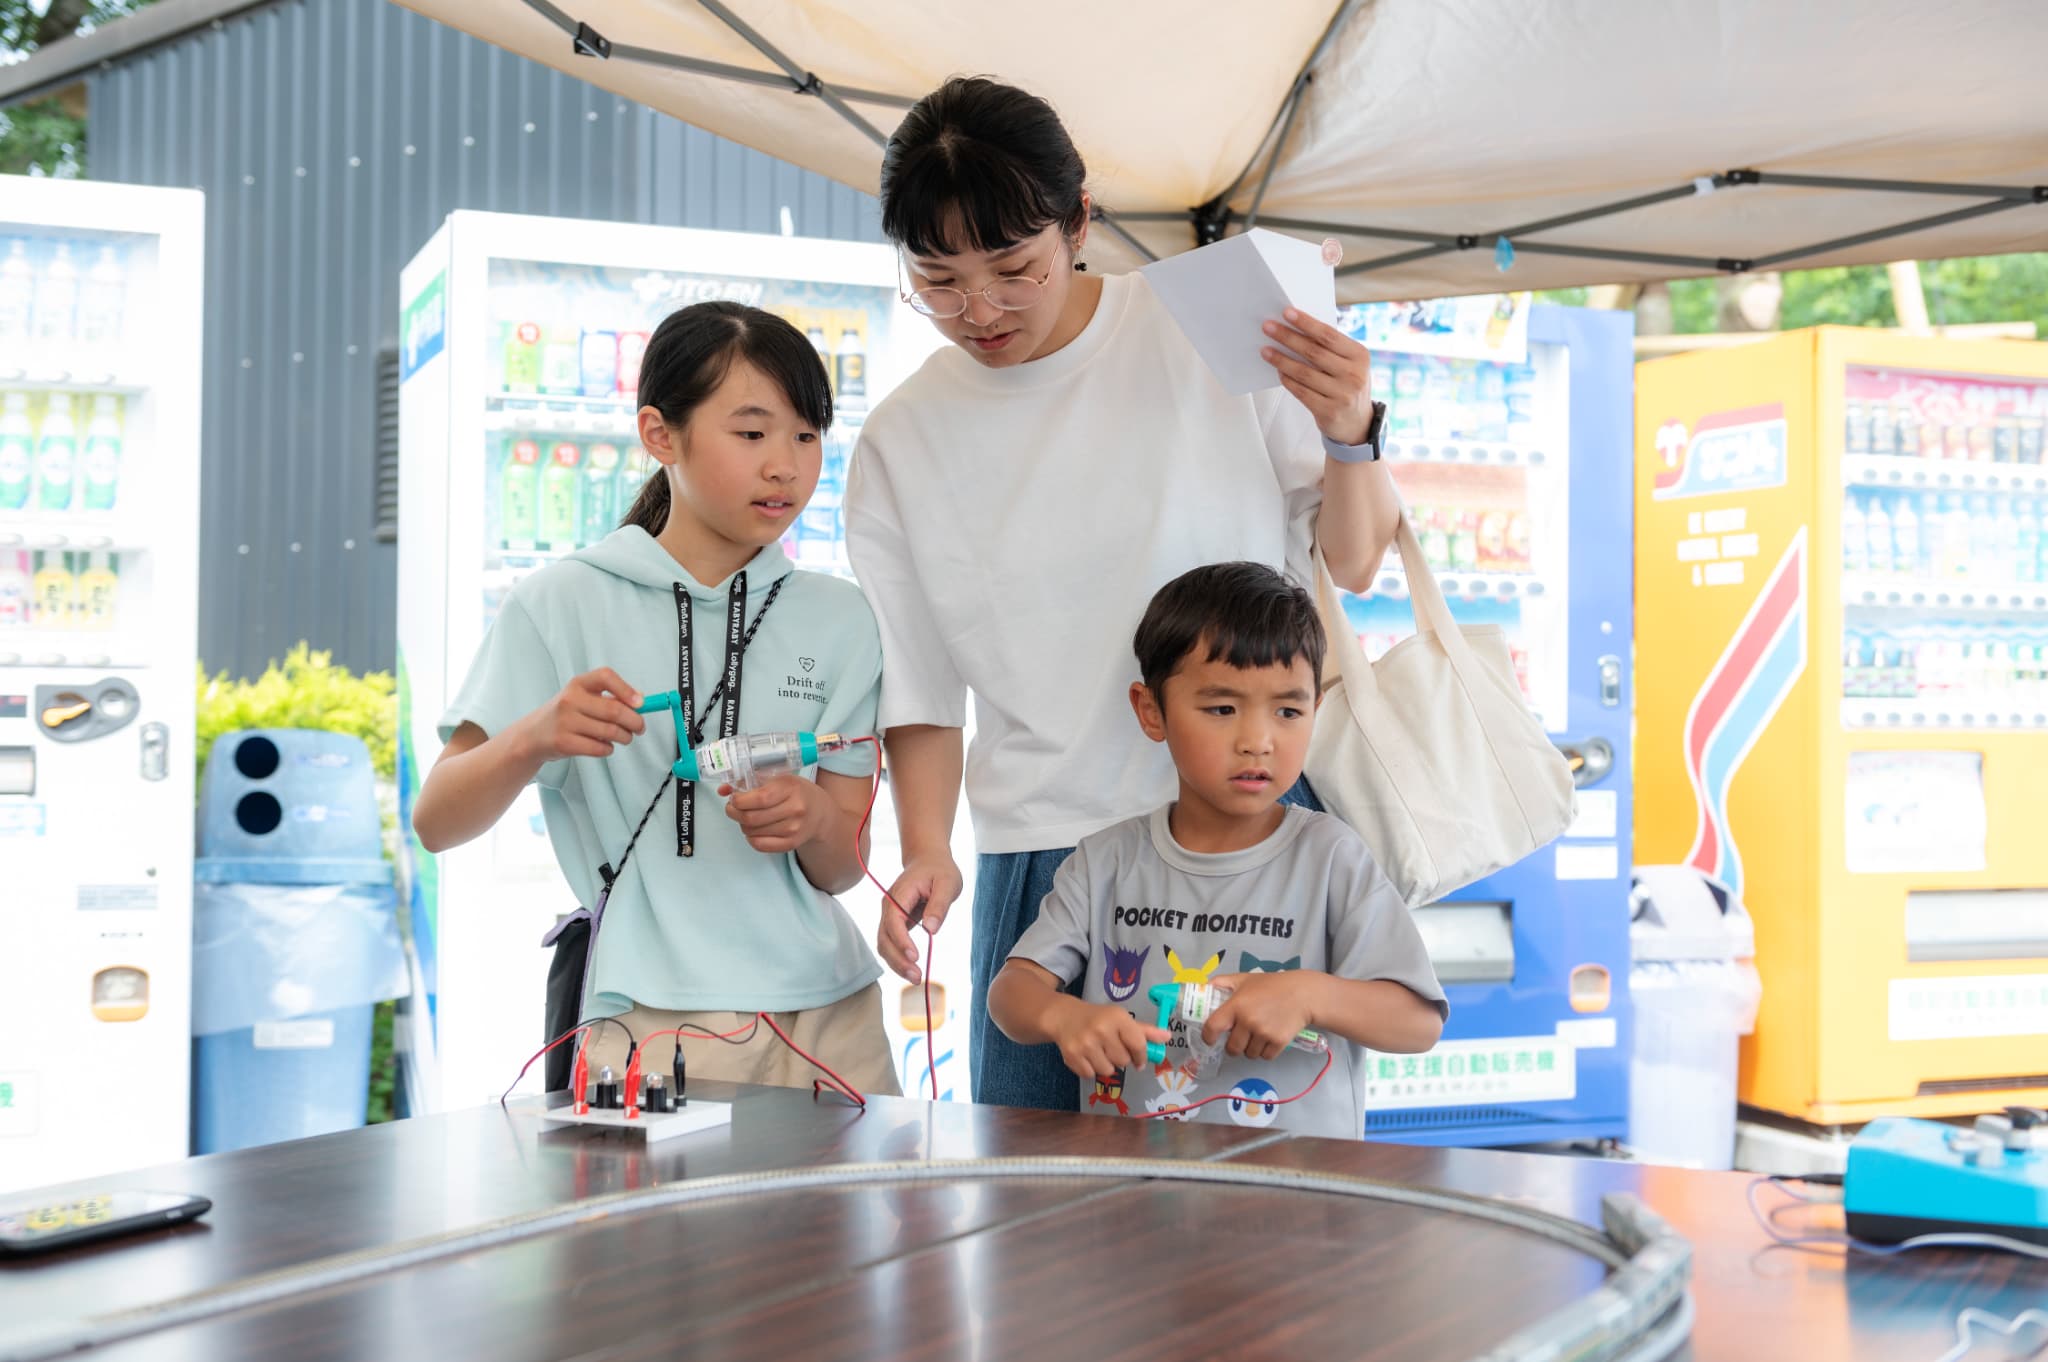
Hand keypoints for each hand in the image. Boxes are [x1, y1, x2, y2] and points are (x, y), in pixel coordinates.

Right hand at [514, 668, 643, 761]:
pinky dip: (609, 749)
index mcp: (578, 684)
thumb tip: (640, 699)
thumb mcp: (582, 698)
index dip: (626, 689)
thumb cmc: (566, 714)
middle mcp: (570, 700)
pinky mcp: (564, 743)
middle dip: (635, 721)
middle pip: (614, 710)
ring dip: (625, 737)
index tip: (640, 703)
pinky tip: (605, 746)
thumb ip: (610, 696)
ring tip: (624, 737)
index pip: (606, 676)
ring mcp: (565, 722)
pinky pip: (600, 748)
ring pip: (611, 732)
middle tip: (640, 728)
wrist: (533, 735)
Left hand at [719, 774, 830, 854]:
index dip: (739, 800)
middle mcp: (795, 809)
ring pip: (752, 832)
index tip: (733, 798)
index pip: (759, 798)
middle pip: (752, 818)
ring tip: (747, 817)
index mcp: (791, 788)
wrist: (820, 812)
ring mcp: (794, 829)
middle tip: (732, 808)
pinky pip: (759, 845)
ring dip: (742, 825)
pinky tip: (754, 829)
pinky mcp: (791, 844)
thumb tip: (722, 789)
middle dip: (734, 813)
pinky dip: (750, 837)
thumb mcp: (778, 779)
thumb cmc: (795, 792)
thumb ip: (750, 781)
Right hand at [877, 855, 961, 982]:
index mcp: (900, 894)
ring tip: (916, 978)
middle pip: (884, 938)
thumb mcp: (948, 883)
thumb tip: (931, 929)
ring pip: (884, 945)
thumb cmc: (940, 870)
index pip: (893, 921)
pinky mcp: (894, 924)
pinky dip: (898, 959)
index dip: (901, 941)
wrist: (928, 860)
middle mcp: (888, 906)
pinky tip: (911, 970)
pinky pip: (891, 945)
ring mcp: (889, 916)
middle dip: (898, 960)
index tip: (915, 957)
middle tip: (917, 977)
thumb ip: (939, 905)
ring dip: (896, 964)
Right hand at [1048, 1000, 1169, 1082]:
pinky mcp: (1072, 1056)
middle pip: (1123, 1061)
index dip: (1142, 1056)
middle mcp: (1101, 1030)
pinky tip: (1087, 1056)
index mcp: (1117, 1018)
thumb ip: (1144, 1030)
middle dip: (1121, 1058)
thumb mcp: (1121, 1019)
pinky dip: (1091, 1069)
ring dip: (1107, 1065)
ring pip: (1108, 1070)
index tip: (1140, 1060)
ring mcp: (1085, 1044)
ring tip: (1099, 1052)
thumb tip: (1167, 1037)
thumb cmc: (1098, 1018)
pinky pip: (1091, 1075)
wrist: (1064, 1017)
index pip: (1138, 1044)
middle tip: (1112, 1049)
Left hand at [1202, 972, 1317, 1062]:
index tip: (1210, 1039)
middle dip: (1234, 1046)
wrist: (1303, 994)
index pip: (1213, 1027)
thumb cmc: (1272, 985)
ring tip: (1258, 1035)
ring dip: (1251, 1049)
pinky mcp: (1279, 1042)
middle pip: (1232, 1048)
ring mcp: (1264, 1033)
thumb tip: (1204, 986)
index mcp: (1236, 1005)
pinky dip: (1266, 1052)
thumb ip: (1223, 982)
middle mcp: (1248, 1021)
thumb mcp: (1245, 979)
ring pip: (1249, 1054)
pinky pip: (1265, 1057)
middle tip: (1241, 1037)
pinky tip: (1269, 1039)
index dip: (1208, 1037)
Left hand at [1261, 308, 1375, 445]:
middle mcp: (1354, 375)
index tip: (1287, 313)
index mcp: (1360, 356)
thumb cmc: (1348, 385)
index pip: (1329, 335)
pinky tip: (1278, 370)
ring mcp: (1342, 395)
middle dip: (1288, 338)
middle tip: (1268, 328)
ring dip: (1281, 360)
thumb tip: (1295, 329)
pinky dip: (1287, 380)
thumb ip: (1330, 349)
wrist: (1357, 423)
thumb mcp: (1349, 364)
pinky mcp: (1329, 411)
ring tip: (1266, 350)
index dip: (1306, 323)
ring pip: (1304, 373)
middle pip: (1314, 352)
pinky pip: (1301, 392)